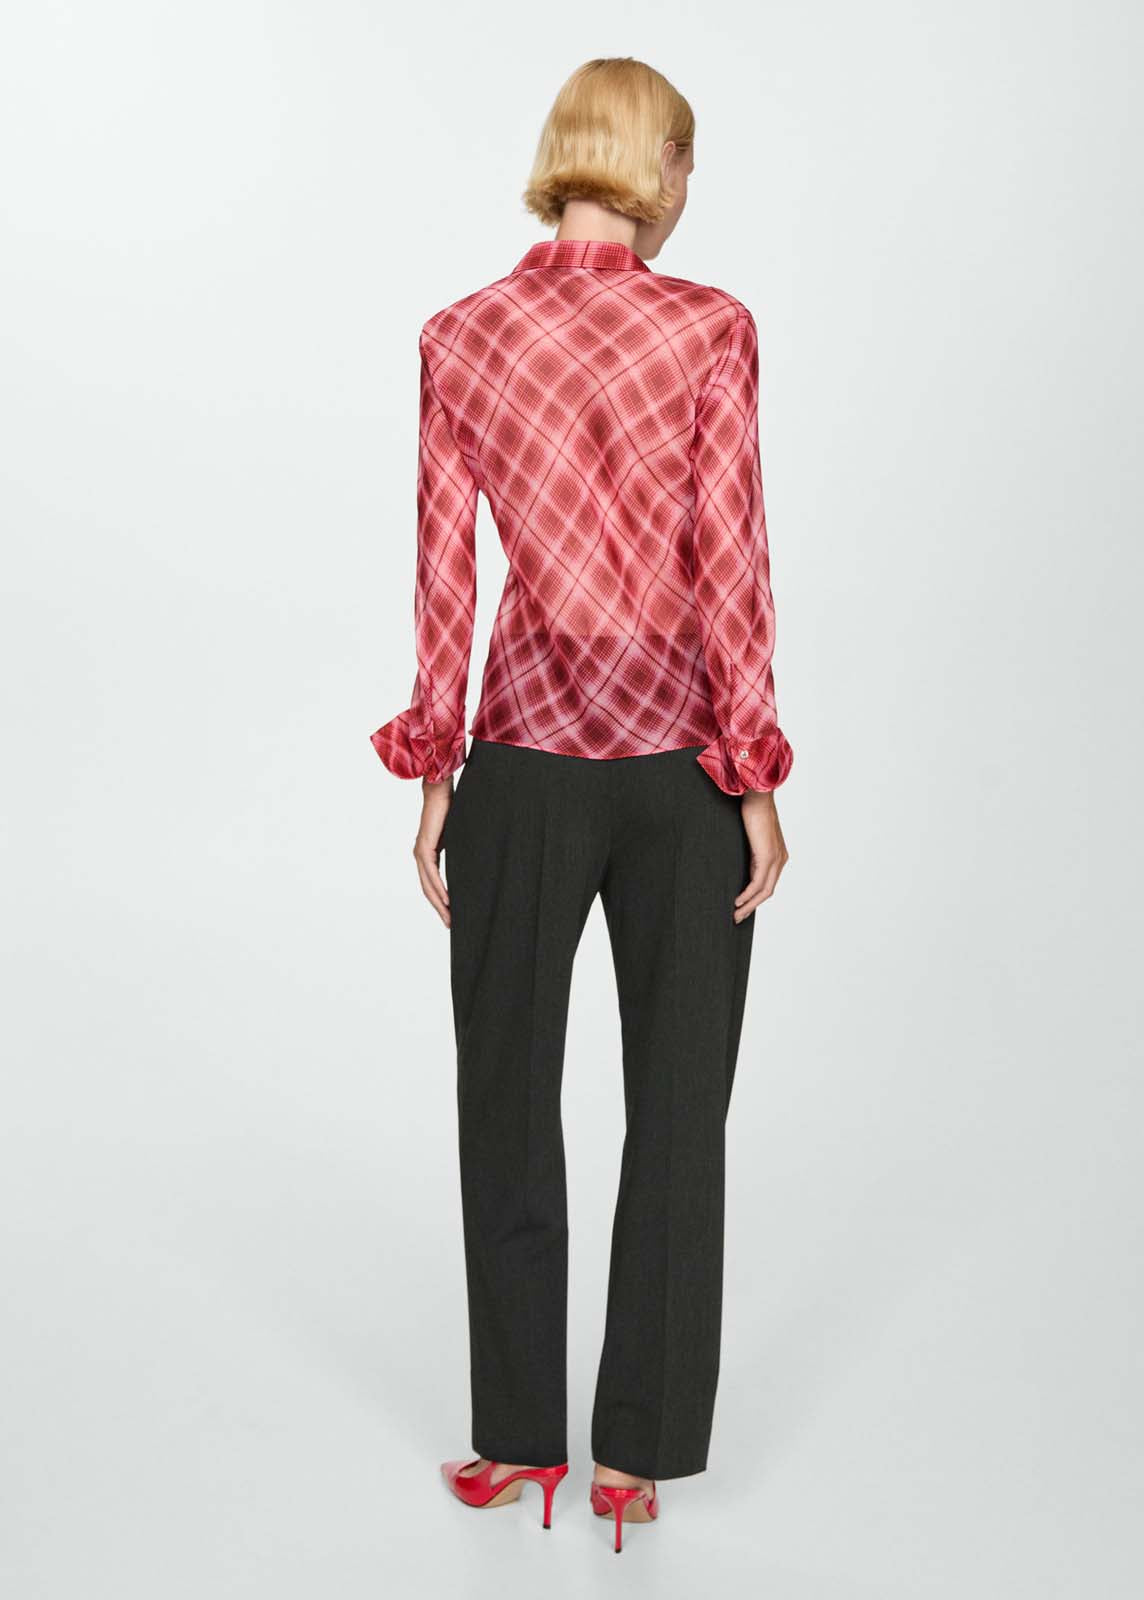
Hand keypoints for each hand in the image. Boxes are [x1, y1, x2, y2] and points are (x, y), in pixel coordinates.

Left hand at [414, 777, 452, 926]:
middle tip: (450, 925)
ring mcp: (420, 853)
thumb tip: (475, 860)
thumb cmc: (451, 808)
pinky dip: (439, 889)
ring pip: (428, 885)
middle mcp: (421, 855)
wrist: (440, 790)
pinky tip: (447, 901)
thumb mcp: (458, 835)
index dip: (441, 901)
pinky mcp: (424, 848)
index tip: (451, 915)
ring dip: (439, 904)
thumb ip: (461, 849)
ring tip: (450, 918)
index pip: (432, 883)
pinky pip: (431, 874)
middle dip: (440, 909)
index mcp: (428, 854)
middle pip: (428, 890)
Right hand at [734, 790, 788, 922]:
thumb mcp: (750, 835)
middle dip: (752, 907)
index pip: (767, 883)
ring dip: (749, 905)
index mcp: (777, 854)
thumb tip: (736, 859)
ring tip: (735, 915)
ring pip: (764, 891)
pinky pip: (758, 883)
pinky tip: (737, 902)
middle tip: (737, 918)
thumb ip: (748, 849)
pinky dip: (748, 895)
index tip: (742, 907)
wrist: (757, 795)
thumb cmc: (751, 810)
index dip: (755, 898)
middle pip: (767, 891)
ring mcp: (776, 858)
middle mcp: (780, 859)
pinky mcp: (767, 856)